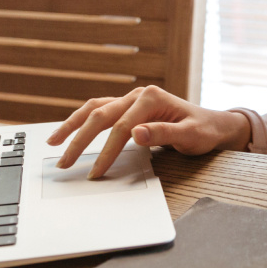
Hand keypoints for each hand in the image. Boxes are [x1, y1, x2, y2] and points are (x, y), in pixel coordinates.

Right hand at [46, 85, 251, 178]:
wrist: (213, 124)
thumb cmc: (203, 131)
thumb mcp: (189, 136)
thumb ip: (162, 133)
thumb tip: (135, 134)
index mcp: (151, 98)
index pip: (121, 127)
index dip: (106, 151)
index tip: (96, 172)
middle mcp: (138, 94)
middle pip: (100, 114)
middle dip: (79, 139)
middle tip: (63, 162)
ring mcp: (131, 99)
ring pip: (94, 108)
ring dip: (72, 124)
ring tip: (53, 141)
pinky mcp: (128, 107)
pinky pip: (99, 110)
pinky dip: (82, 120)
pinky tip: (69, 130)